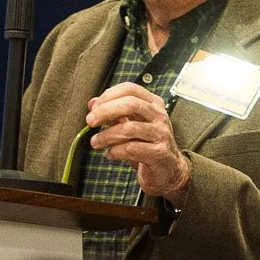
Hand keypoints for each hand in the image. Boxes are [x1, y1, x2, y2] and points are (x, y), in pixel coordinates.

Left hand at [86, 83, 191, 201]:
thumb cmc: (148, 145)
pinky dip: (115, 151)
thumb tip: (93, 104)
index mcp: (153, 104)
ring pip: (129, 128)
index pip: (130, 89)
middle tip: (90, 121)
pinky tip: (110, 154)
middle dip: (105, 111)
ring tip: (96, 142)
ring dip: (106, 135)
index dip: (109, 95)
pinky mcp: (159, 153)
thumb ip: (114, 113)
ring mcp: (161, 134)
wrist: (169, 170)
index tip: (94, 106)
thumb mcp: (131, 125)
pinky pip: (131, 149)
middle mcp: (159, 116)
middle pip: (130, 104)